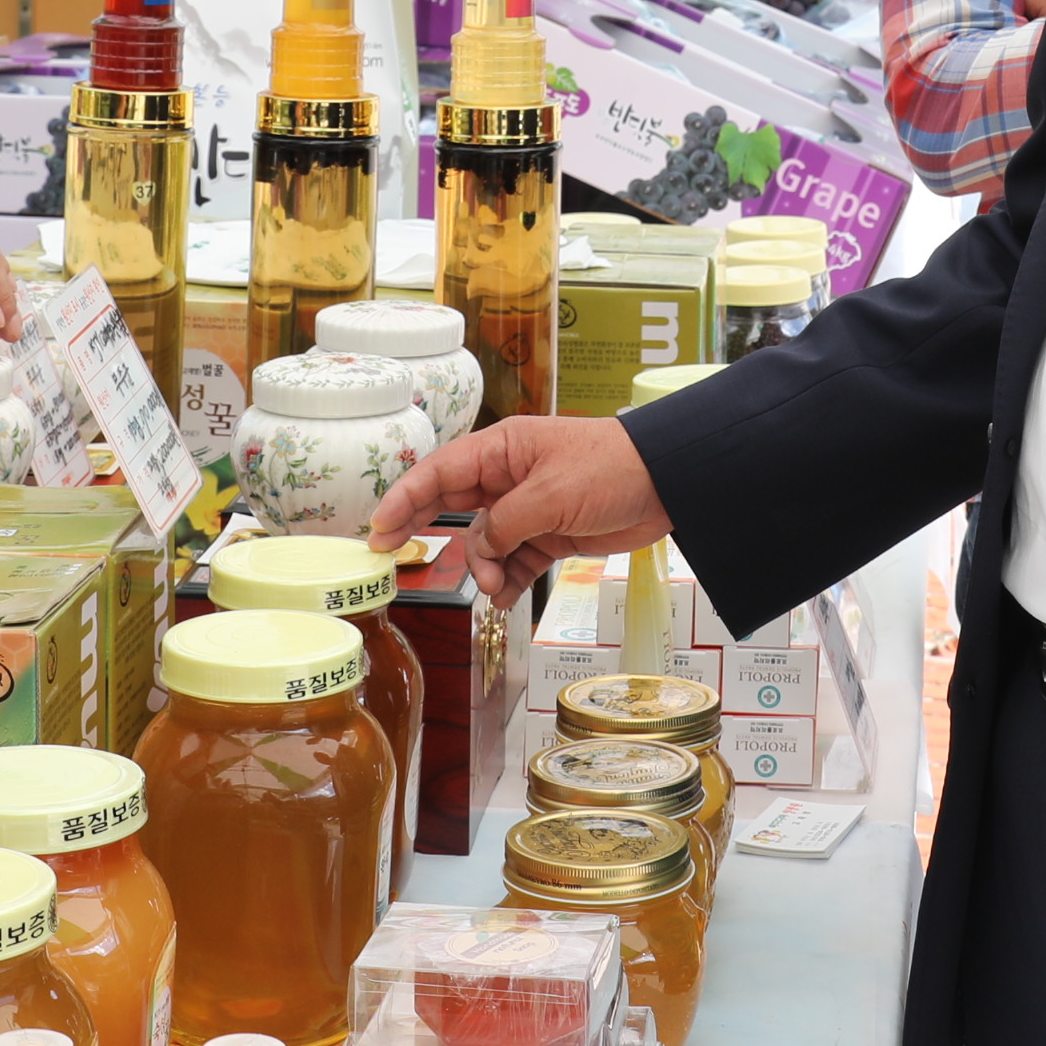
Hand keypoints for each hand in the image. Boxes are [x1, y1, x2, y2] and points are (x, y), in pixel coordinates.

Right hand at [365, 415, 669, 600]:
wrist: (668, 484)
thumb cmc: (611, 469)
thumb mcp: (550, 495)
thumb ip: (505, 524)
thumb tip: (480, 549)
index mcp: (503, 449)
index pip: (439, 471)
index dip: (404, 498)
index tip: (377, 528)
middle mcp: (509, 476)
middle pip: (453, 504)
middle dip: (424, 530)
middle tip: (391, 556)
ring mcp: (530, 506)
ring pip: (486, 541)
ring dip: (483, 567)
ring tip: (495, 586)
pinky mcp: (551, 533)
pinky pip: (515, 559)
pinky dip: (508, 579)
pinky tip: (506, 596)